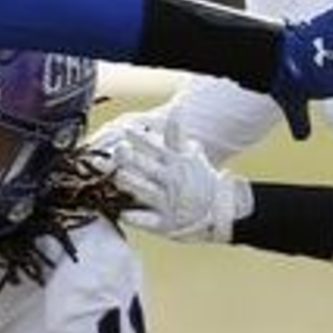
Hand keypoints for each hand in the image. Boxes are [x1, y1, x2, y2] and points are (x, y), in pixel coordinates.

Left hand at [109, 117, 249, 242]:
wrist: (218, 210)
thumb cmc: (198, 179)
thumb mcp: (191, 155)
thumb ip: (177, 135)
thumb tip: (177, 109)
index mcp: (176, 163)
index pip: (156, 146)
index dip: (141, 137)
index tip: (126, 128)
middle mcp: (171, 181)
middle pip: (146, 167)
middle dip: (129, 159)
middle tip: (115, 150)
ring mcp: (167, 202)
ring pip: (143, 191)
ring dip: (128, 183)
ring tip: (114, 176)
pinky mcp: (164, 223)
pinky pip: (147, 221)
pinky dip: (135, 217)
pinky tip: (122, 213)